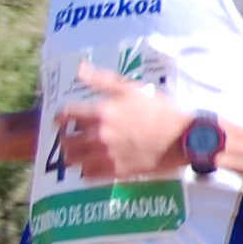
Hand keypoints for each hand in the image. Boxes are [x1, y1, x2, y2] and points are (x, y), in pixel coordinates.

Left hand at [55, 64, 188, 181]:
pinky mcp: (116, 171)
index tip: (61, 120)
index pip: (67, 114)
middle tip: (70, 138)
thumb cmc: (160, 110)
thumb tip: (79, 68)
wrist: (182, 137)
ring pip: (74, 160)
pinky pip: (89, 175)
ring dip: (73, 156)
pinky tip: (92, 166)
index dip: (60, 117)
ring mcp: (106, 155)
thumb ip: (103, 80)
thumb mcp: (132, 89)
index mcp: (102, 111)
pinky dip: (86, 171)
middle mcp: (99, 134)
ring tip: (79, 153)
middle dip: (65, 139)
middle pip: (66, 141)